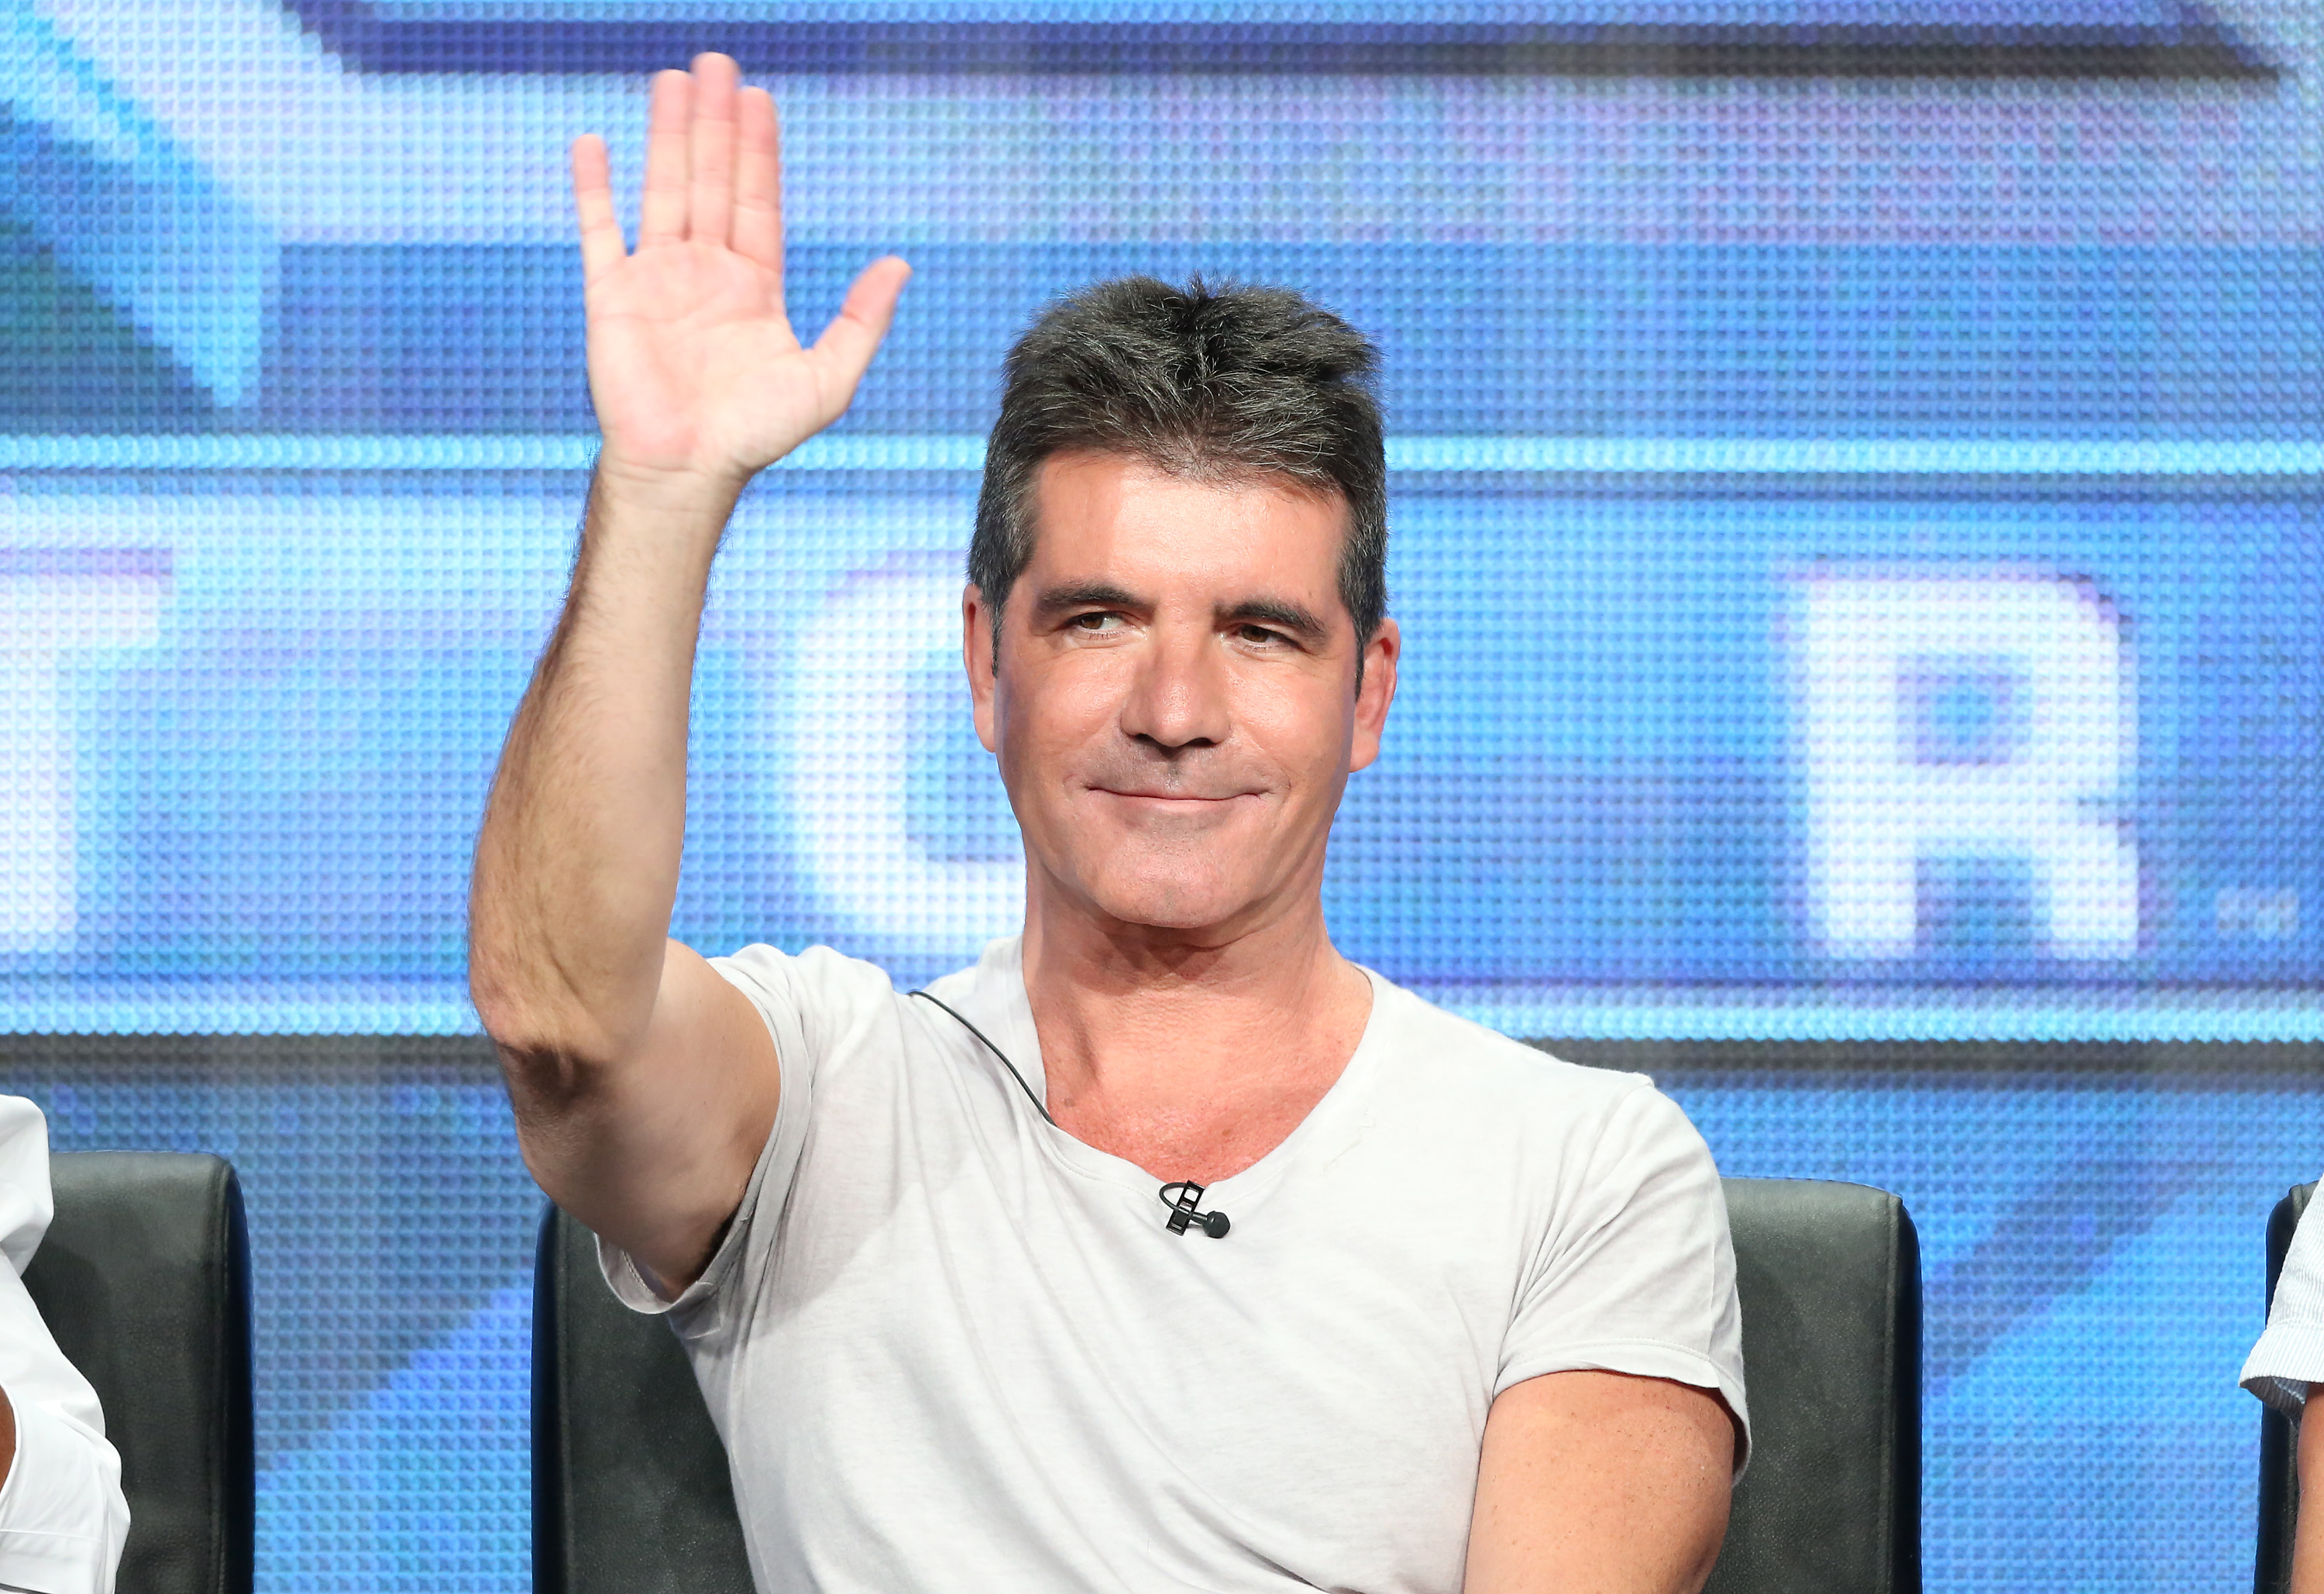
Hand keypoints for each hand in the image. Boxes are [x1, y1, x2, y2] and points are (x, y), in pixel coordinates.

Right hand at [571, 54, 909, 491]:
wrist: (687, 469)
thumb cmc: (755, 434)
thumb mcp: (827, 378)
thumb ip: (861, 320)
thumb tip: (899, 264)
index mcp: (753, 286)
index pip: (757, 200)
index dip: (759, 149)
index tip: (759, 97)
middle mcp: (705, 273)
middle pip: (712, 180)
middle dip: (715, 123)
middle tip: (717, 62)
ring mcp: (656, 279)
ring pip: (663, 189)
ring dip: (666, 135)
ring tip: (672, 80)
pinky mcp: (611, 294)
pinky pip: (600, 230)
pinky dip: (595, 188)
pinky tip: (594, 145)